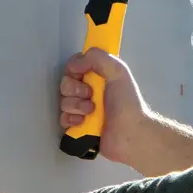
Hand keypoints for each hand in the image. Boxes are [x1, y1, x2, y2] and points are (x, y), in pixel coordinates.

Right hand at [58, 48, 152, 171]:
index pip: (74, 67)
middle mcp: (88, 92)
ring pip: (64, 102)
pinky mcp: (78, 127)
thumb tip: (75, 62)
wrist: (130, 134)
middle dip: (75, 89)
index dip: (74, 69)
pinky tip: (83, 122)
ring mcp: (82, 110)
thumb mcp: (118, 71)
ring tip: (91, 111)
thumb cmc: (126, 103)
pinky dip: (72, 119)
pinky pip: (63, 119)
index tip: (82, 74)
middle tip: (90, 95)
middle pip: (65, 84)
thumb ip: (97, 57)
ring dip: (76, 106)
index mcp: (98, 77)